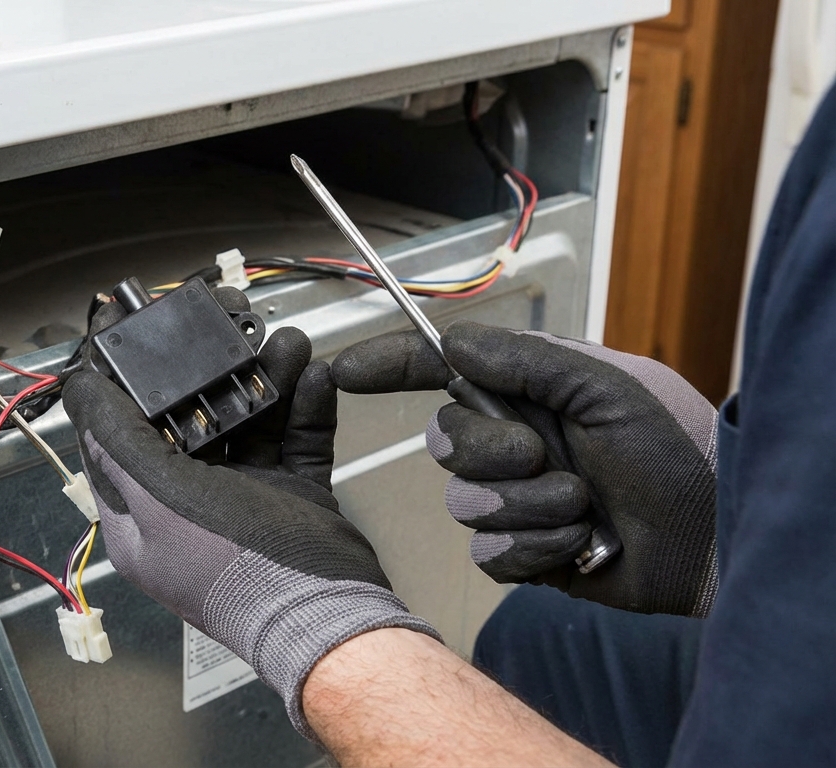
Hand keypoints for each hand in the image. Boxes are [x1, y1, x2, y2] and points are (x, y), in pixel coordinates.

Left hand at [62, 289, 437, 736]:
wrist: (332, 620)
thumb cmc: (239, 570)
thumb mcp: (164, 500)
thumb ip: (119, 443)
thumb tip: (77, 391)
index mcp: (141, 516)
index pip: (115, 435)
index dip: (120, 381)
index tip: (131, 330)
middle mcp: (187, 505)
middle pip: (186, 419)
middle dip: (208, 369)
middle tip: (223, 323)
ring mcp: (243, 501)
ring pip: (245, 421)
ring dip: (265, 378)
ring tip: (285, 342)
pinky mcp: (292, 498)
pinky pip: (294, 438)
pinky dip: (305, 405)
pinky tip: (315, 375)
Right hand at [332, 321, 717, 616]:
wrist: (715, 538)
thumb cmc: (675, 450)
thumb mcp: (606, 388)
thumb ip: (526, 362)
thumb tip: (454, 343)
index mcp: (528, 394)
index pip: (441, 373)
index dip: (391, 366)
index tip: (344, 369)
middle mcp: (515, 443)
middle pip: (445, 443)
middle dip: (492, 453)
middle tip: (544, 456)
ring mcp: (517, 500)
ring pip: (465, 505)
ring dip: (528, 507)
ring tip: (584, 508)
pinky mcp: (525, 553)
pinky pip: (490, 555)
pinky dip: (536, 548)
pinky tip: (582, 544)